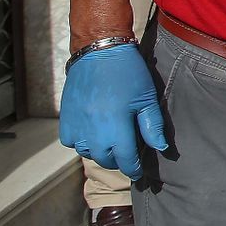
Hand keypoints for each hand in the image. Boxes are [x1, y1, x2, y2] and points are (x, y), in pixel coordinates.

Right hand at [58, 43, 166, 180]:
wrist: (99, 51)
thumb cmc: (128, 73)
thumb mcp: (147, 98)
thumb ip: (152, 126)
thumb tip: (161, 149)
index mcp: (115, 126)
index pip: (125, 159)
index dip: (133, 168)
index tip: (139, 173)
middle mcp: (92, 130)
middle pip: (105, 159)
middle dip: (118, 160)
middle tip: (129, 154)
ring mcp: (76, 125)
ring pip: (87, 152)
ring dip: (100, 152)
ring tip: (113, 142)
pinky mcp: (65, 118)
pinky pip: (71, 141)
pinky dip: (82, 142)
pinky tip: (94, 132)